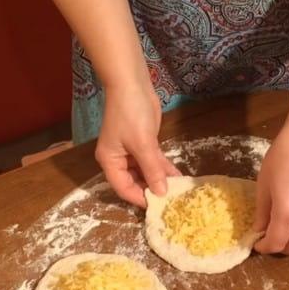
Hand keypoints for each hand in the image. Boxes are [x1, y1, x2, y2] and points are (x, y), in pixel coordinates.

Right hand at [95, 84, 180, 206]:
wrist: (132, 83)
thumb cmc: (131, 113)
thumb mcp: (143, 144)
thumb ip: (152, 170)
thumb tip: (161, 192)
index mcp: (110, 161)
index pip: (123, 188)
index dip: (140, 198)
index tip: (158, 206)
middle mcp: (119, 159)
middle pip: (135, 182)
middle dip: (152, 190)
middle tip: (171, 201)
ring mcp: (132, 151)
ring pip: (147, 172)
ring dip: (161, 180)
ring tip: (178, 191)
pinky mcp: (144, 143)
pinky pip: (154, 162)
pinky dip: (164, 168)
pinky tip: (178, 177)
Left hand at [253, 126, 288, 254]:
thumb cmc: (282, 156)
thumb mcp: (264, 184)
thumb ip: (262, 211)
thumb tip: (260, 229)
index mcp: (288, 214)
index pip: (276, 244)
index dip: (263, 248)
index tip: (255, 243)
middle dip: (281, 249)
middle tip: (268, 238)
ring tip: (278, 224)